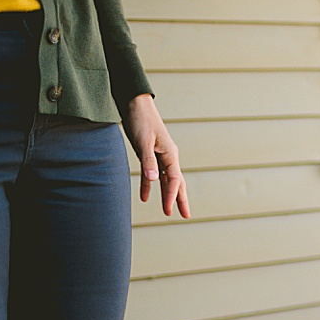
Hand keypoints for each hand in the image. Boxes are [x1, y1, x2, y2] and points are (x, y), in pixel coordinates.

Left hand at [122, 93, 189, 218]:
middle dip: (180, 199)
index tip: (168, 210)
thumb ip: (148, 161)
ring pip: (167, 180)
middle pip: (177, 182)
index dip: (172, 196)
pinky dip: (150, 186)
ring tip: (168, 211)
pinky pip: (152, 174)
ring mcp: (160, 155)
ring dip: (167, 195)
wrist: (134, 102)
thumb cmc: (140, 119)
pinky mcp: (149, 153)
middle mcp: (168, 156)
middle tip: (185, 216)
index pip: (174, 180)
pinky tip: (144, 197)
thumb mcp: (143, 140)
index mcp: (170, 153)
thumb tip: (156, 180)